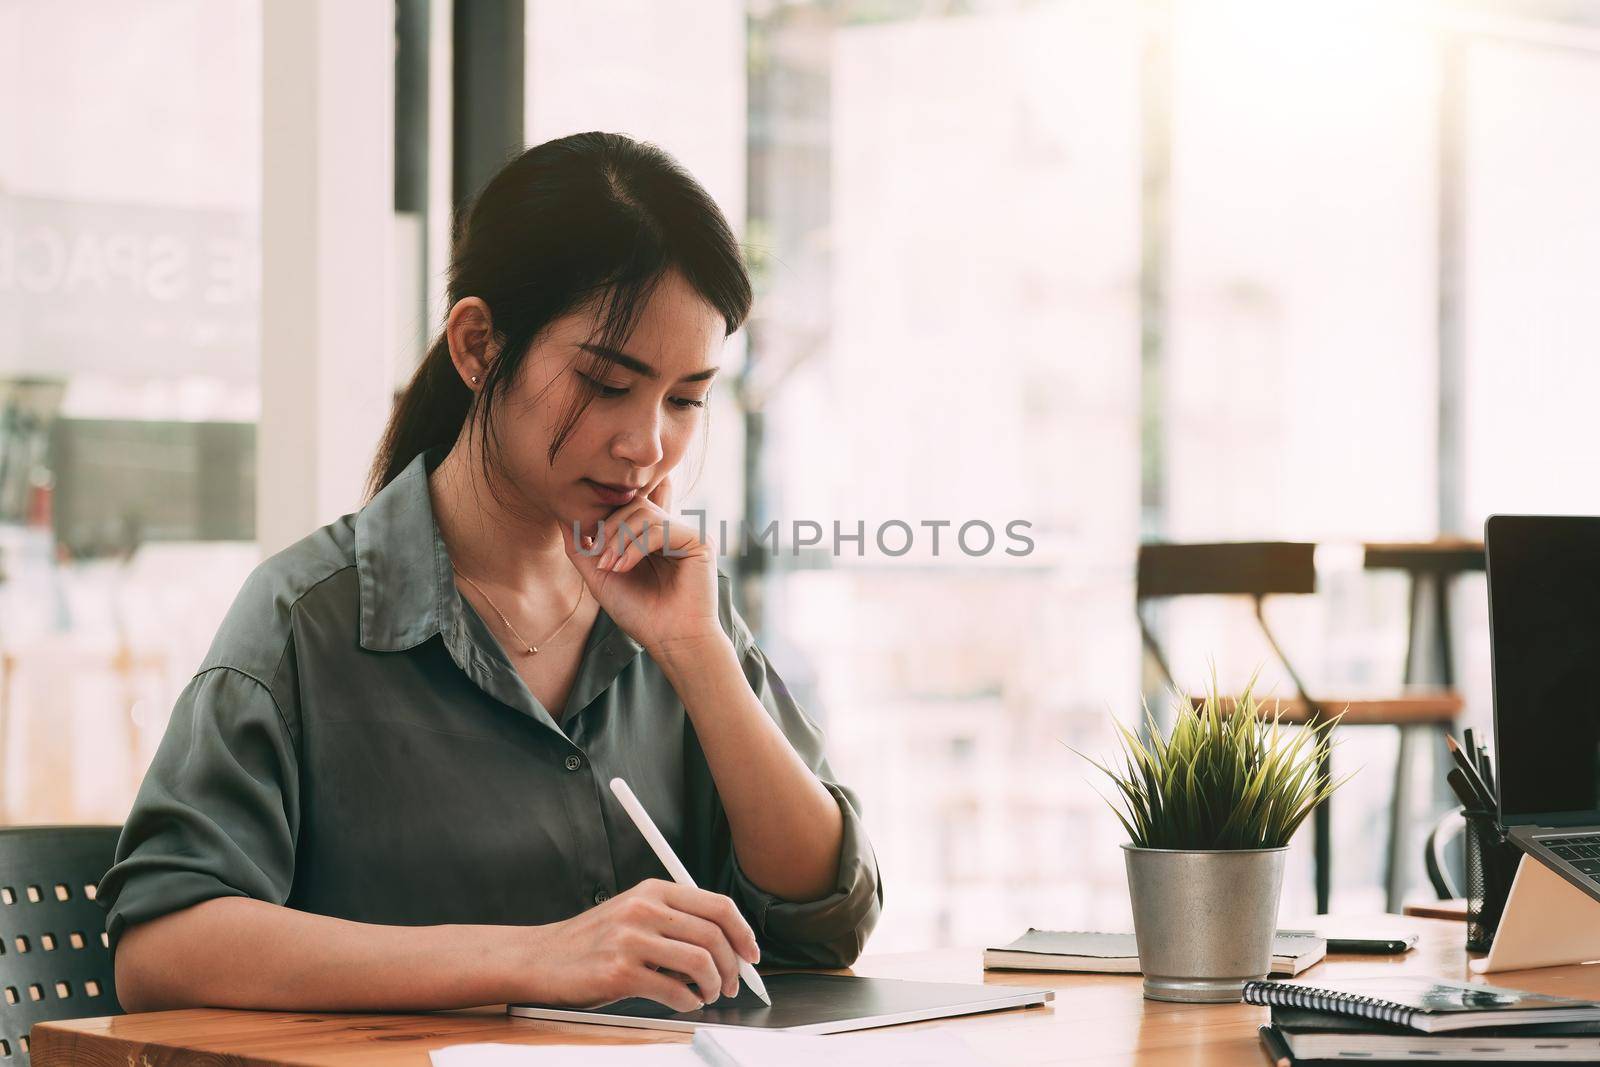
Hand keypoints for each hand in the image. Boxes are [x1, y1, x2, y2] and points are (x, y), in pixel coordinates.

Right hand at [517, 879, 760, 1010]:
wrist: (542, 958)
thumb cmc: (593, 941)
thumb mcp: (634, 913)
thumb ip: (674, 920)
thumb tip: (726, 945)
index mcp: (654, 890)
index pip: (717, 905)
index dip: (743, 932)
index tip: (752, 953)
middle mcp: (644, 908)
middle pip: (714, 935)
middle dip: (733, 966)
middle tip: (733, 983)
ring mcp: (631, 940)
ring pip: (700, 962)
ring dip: (714, 985)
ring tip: (708, 994)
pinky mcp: (619, 972)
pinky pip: (675, 991)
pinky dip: (689, 1002)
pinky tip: (685, 1003)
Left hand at [563, 474, 723, 657]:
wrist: (669, 640)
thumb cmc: (639, 613)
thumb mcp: (601, 576)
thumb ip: (582, 548)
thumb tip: (563, 518)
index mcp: (650, 538)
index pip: (626, 508)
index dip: (603, 520)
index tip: (589, 545)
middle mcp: (670, 532)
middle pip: (634, 504)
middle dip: (609, 527)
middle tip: (597, 555)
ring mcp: (685, 535)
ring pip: (645, 513)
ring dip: (619, 538)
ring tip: (610, 565)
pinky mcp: (699, 541)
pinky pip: (660, 529)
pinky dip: (636, 547)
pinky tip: (624, 567)